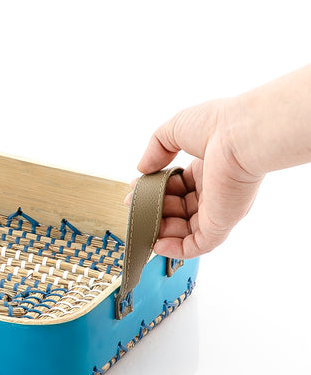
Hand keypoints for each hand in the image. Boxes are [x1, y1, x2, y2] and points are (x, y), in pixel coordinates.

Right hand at [128, 99, 263, 258]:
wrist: (241, 133)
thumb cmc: (216, 124)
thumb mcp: (174, 130)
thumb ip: (156, 149)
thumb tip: (142, 169)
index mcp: (207, 169)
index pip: (178, 187)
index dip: (156, 190)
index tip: (136, 190)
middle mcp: (214, 190)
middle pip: (179, 209)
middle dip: (154, 211)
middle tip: (134, 207)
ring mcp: (218, 208)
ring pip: (186, 230)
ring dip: (161, 231)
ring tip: (141, 225)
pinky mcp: (221, 223)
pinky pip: (198, 245)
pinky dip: (177, 249)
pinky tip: (156, 245)